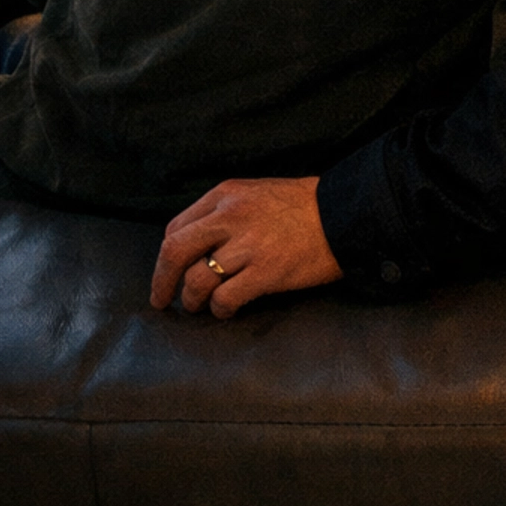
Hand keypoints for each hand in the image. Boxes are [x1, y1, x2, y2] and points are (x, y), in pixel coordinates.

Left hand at [149, 176, 343, 317]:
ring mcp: (248, 245)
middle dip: (162, 281)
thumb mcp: (255, 194)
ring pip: (197, 280)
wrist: (343, 213)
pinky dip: (220, 310)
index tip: (167, 273)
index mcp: (226, 194)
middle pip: (175, 251)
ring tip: (201, 306)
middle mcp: (231, 216)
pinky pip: (225, 299)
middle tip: (161, 300)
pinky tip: (227, 311)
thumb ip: (224, 214)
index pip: (177, 227)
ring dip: (193, 300)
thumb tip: (196, 247)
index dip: (166, 257)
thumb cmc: (302, 206)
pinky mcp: (266, 272)